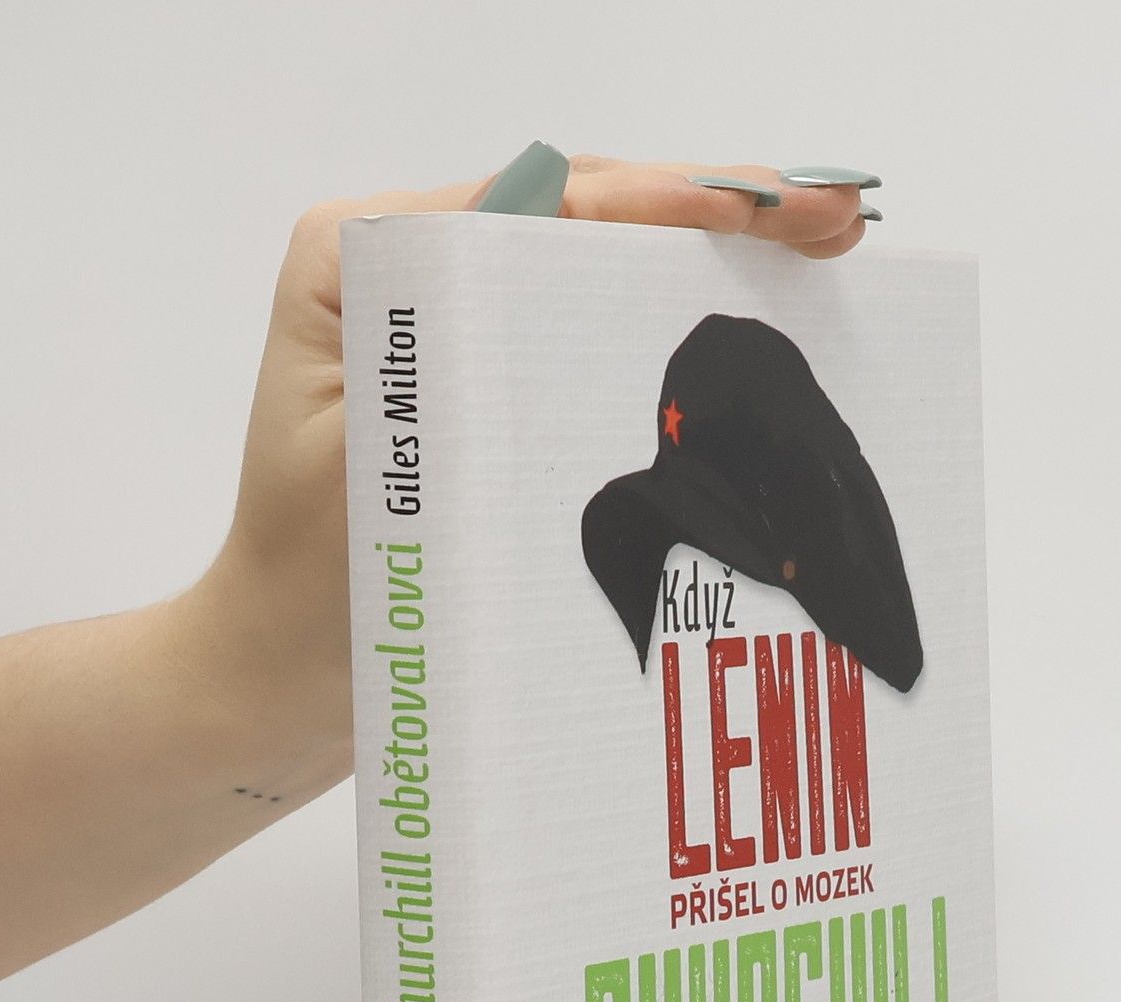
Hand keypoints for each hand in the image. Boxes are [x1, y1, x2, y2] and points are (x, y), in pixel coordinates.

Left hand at [198, 152, 878, 781]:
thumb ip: (461, 365)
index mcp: (366, 256)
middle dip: (719, 215)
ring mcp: (459, 327)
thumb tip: (583, 279)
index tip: (766, 212)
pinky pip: (594, 337)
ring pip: (604, 268)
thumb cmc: (313, 592)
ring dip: (715, 264)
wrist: (285, 682)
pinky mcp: (492, 387)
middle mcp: (414, 269)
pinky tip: (760, 330)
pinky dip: (680, 333)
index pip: (545, 201)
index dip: (670, 199)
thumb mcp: (379, 468)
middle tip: (835, 223)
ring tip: (823, 255)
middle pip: (590, 215)